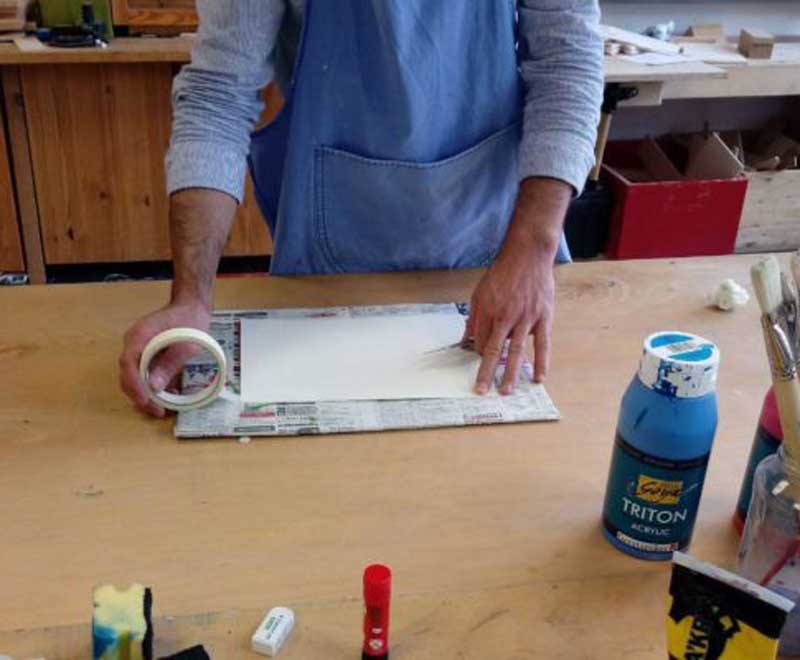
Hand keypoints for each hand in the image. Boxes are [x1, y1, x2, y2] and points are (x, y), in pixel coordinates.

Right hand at [119, 300, 210, 416]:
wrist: (192, 307)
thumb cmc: (189, 321)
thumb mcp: (185, 344)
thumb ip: (170, 363)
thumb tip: (153, 386)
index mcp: (139, 335)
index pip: (128, 363)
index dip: (135, 385)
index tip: (145, 401)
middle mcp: (134, 344)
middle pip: (128, 374)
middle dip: (140, 396)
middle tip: (157, 412)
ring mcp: (139, 350)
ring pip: (135, 377)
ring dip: (146, 394)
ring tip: (163, 408)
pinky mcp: (147, 356)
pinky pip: (144, 374)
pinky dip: (153, 387)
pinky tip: (169, 394)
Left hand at [467, 244, 555, 395]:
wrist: (528, 255)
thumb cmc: (503, 273)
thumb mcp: (480, 292)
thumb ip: (474, 317)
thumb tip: (466, 338)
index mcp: (489, 311)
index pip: (481, 341)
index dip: (478, 355)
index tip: (477, 365)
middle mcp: (506, 317)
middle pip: (494, 350)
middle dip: (486, 373)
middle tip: (482, 391)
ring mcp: (526, 318)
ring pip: (516, 351)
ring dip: (511, 373)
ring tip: (506, 391)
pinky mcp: (543, 318)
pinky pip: (543, 344)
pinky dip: (541, 362)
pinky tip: (538, 377)